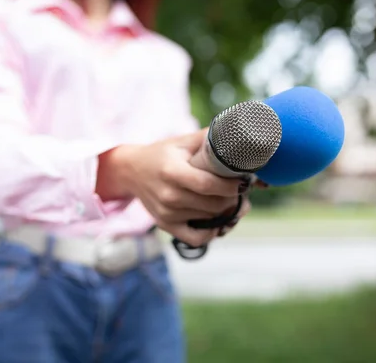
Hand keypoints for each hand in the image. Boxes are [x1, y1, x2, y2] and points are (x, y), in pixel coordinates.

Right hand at [97, 129, 246, 246]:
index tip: (244, 181)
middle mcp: (169, 195)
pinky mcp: (166, 225)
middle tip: (242, 190)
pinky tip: (218, 221)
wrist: (131, 171)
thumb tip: (238, 137)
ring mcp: (167, 213)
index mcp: (173, 172)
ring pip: (210, 220)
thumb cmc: (162, 154)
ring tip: (232, 200)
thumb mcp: (182, 141)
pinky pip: (196, 238)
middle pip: (213, 205)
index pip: (208, 185)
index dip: (231, 186)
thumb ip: (208, 138)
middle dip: (234, 199)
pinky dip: (212, 232)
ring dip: (226, 212)